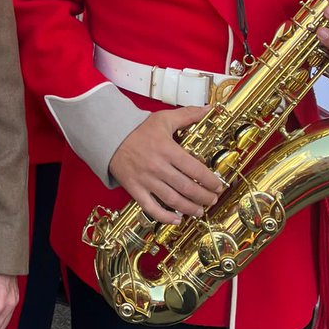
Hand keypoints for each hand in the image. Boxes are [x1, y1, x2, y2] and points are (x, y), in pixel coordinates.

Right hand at [108, 106, 226, 224]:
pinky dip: (165, 217)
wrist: (111, 137)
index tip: (218, 186)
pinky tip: (177, 220)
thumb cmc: (139, 129)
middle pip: (187, 188)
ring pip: (172, 200)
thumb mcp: (164, 118)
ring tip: (200, 211)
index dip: (210, 180)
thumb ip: (188, 115)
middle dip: (204, 197)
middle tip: (212, 200)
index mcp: (167, 149)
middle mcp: (158, 167)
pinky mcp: (135, 189)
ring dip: (190, 208)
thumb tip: (208, 109)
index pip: (195, 169)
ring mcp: (146, 180)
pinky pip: (151, 208)